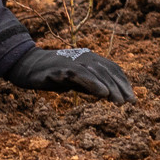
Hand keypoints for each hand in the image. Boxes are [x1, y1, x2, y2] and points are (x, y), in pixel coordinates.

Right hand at [5, 46, 135, 101]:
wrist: (27, 65)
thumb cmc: (52, 74)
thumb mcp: (74, 81)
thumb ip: (89, 85)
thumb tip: (107, 95)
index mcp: (89, 58)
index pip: (112, 68)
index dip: (123, 82)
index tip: (132, 98)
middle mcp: (84, 56)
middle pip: (108, 71)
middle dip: (121, 87)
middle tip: (131, 103)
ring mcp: (73, 61)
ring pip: (98, 72)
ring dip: (111, 87)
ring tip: (121, 102)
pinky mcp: (62, 67)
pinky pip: (81, 75)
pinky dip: (93, 83)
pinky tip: (102, 94)